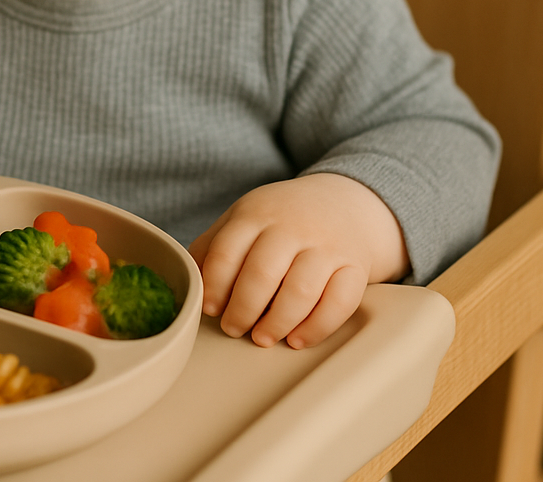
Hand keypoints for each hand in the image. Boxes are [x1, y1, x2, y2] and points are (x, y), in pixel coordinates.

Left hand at [189, 173, 408, 348]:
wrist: (346, 201)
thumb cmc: (283, 219)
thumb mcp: (245, 217)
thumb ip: (213, 245)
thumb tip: (187, 282)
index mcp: (257, 213)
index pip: (227, 251)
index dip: (213, 285)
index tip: (210, 308)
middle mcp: (293, 226)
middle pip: (262, 274)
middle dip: (242, 309)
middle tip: (233, 328)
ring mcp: (328, 245)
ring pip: (301, 291)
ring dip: (277, 323)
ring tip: (262, 337)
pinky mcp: (355, 266)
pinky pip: (339, 303)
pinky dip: (316, 328)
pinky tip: (297, 339)